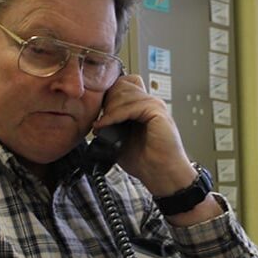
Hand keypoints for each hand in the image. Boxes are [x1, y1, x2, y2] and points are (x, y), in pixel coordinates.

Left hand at [94, 74, 197, 196]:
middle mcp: (150, 103)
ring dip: (109, 108)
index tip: (99, 112)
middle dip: (107, 100)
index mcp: (143, 107)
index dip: (109, 95)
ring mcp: (154, 106)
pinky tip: (108, 125)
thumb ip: (112, 126)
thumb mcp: (121, 139)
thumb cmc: (146, 161)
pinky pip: (131, 106)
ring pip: (125, 93)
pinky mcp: (157, 112)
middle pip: (123, 84)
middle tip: (101, 119)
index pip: (124, 85)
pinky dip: (115, 115)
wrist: (161, 173)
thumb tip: (96, 121)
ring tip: (102, 124)